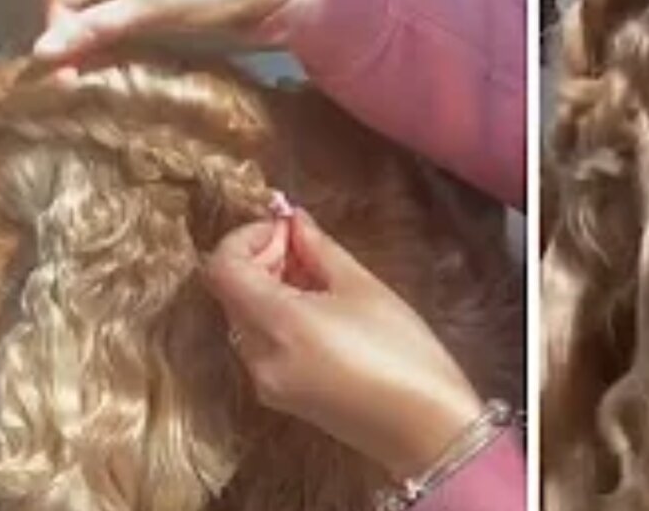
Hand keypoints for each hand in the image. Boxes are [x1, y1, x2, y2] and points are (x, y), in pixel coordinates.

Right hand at [32, 0, 298, 58]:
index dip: (58, 35)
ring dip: (81, 25)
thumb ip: (94, 30)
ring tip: (92, 63)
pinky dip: (103, 21)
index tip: (62, 77)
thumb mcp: (149, 10)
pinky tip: (113, 48)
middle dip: (62, 23)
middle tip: (75, 67)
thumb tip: (41, 53)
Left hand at [204, 210, 483, 480]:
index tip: (286, 227)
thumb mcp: (364, 288)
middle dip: (261, 259)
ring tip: (318, 277)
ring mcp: (264, 381)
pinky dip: (276, 316)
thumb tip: (294, 219)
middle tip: (306, 245)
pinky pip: (261, 343)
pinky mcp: (279, 396)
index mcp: (276, 323)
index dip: (246, 237)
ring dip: (269, 287)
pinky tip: (318, 309)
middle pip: (231, 292)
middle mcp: (257, 355)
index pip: (222, 268)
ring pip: (244, 317)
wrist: (425, 429)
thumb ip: (319, 249)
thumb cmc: (403, 352)